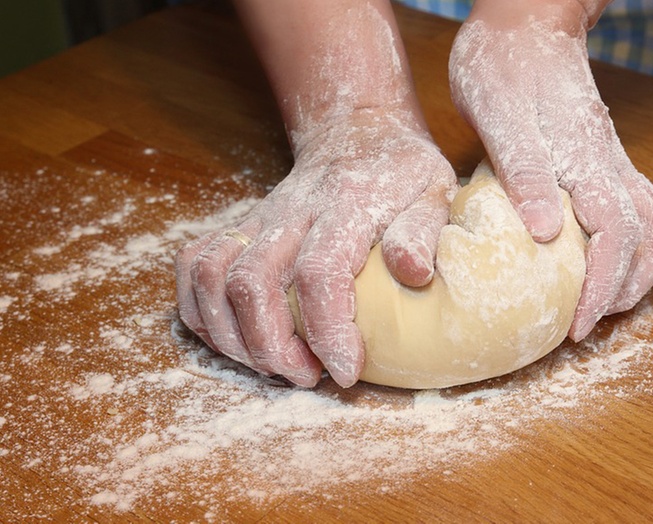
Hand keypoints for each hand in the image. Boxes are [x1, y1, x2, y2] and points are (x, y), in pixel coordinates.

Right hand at [176, 107, 456, 386]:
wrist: (357, 131)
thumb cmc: (400, 171)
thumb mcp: (435, 191)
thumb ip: (423, 231)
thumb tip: (414, 273)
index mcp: (346, 207)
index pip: (320, 273)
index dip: (327, 331)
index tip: (346, 371)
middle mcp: (292, 212)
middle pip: (252, 283)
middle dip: (272, 347)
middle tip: (307, 376)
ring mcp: (258, 218)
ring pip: (213, 277)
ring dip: (232, 336)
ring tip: (274, 365)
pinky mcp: (240, 226)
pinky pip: (195, 265)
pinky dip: (199, 309)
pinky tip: (233, 337)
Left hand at [449, 2, 652, 340]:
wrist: (524, 24)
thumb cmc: (504, 65)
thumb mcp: (500, 116)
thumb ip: (524, 172)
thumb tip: (546, 234)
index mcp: (586, 159)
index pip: (615, 235)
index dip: (602, 287)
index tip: (578, 325)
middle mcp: (610, 164)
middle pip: (649, 240)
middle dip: (622, 291)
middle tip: (584, 325)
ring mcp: (613, 161)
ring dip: (637, 272)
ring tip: (599, 302)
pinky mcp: (604, 161)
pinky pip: (640, 209)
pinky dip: (631, 246)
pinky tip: (599, 260)